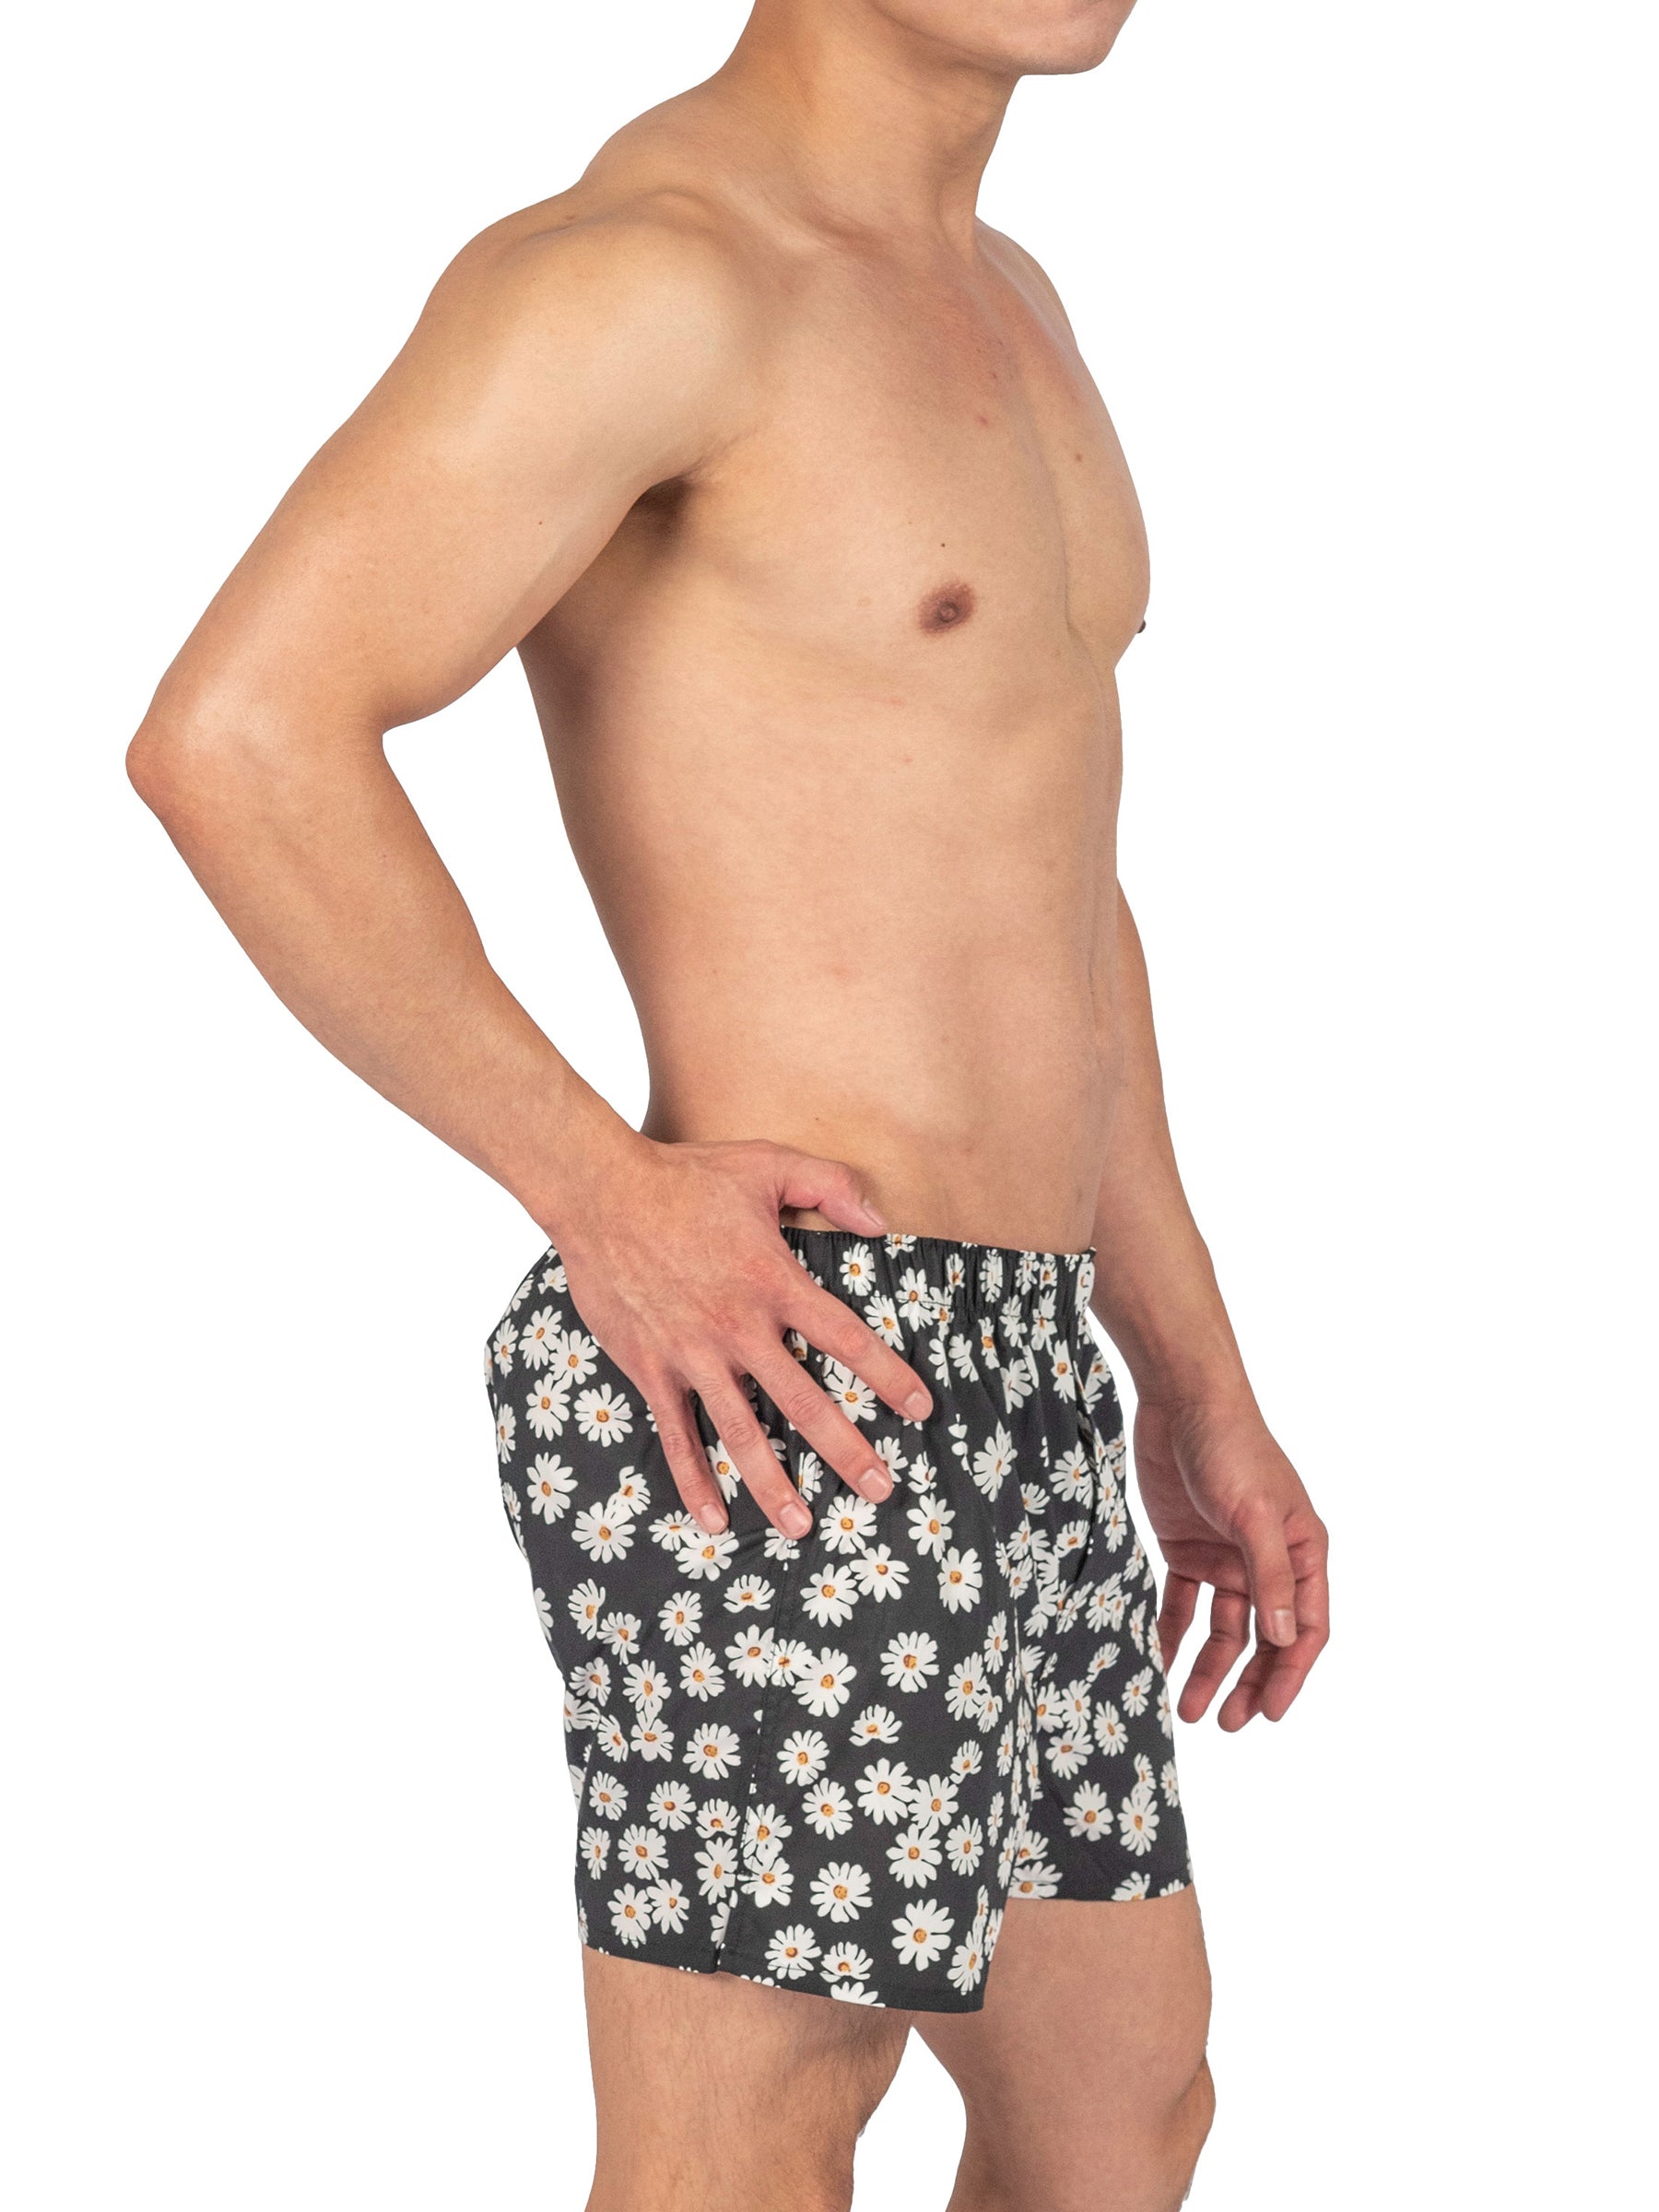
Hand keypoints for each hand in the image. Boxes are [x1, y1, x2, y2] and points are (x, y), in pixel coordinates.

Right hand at [551, 1135, 932, 1541]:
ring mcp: (692, 1354)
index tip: (921, 1409)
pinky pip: (675, 1435)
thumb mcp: (767, 1163)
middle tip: (880, 1492)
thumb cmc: (686, 1176)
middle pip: (803, 1402)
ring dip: (773, 1484)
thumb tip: (881, 1220)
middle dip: (846, 1451)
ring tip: (803, 1527)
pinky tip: (714, 1519)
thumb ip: (831, 1184)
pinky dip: (694, 1479)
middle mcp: (739, 1328)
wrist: (600, 1192)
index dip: (887, 1375)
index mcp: (774, 1281)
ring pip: (741, 1433)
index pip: (845, 1337)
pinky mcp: (651, 1369)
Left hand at [1133, 1392, 1328, 1729]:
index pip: (1306, 1628)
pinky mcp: (1187, 1547)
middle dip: (1248, 1682)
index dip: (1290, 1674)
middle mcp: (1269, 1560)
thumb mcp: (1253, 1512)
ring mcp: (1227, 1555)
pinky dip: (1172, 1632)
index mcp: (1303, 1552)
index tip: (1269, 1714)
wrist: (1180, 1400)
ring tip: (1188, 1710)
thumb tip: (1284, 1640)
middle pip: (1264, 1637)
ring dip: (1209, 1668)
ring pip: (1223, 1628)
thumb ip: (1269, 1575)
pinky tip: (1157, 1660)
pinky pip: (1183, 1603)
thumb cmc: (1231, 1447)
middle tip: (1228, 1724)